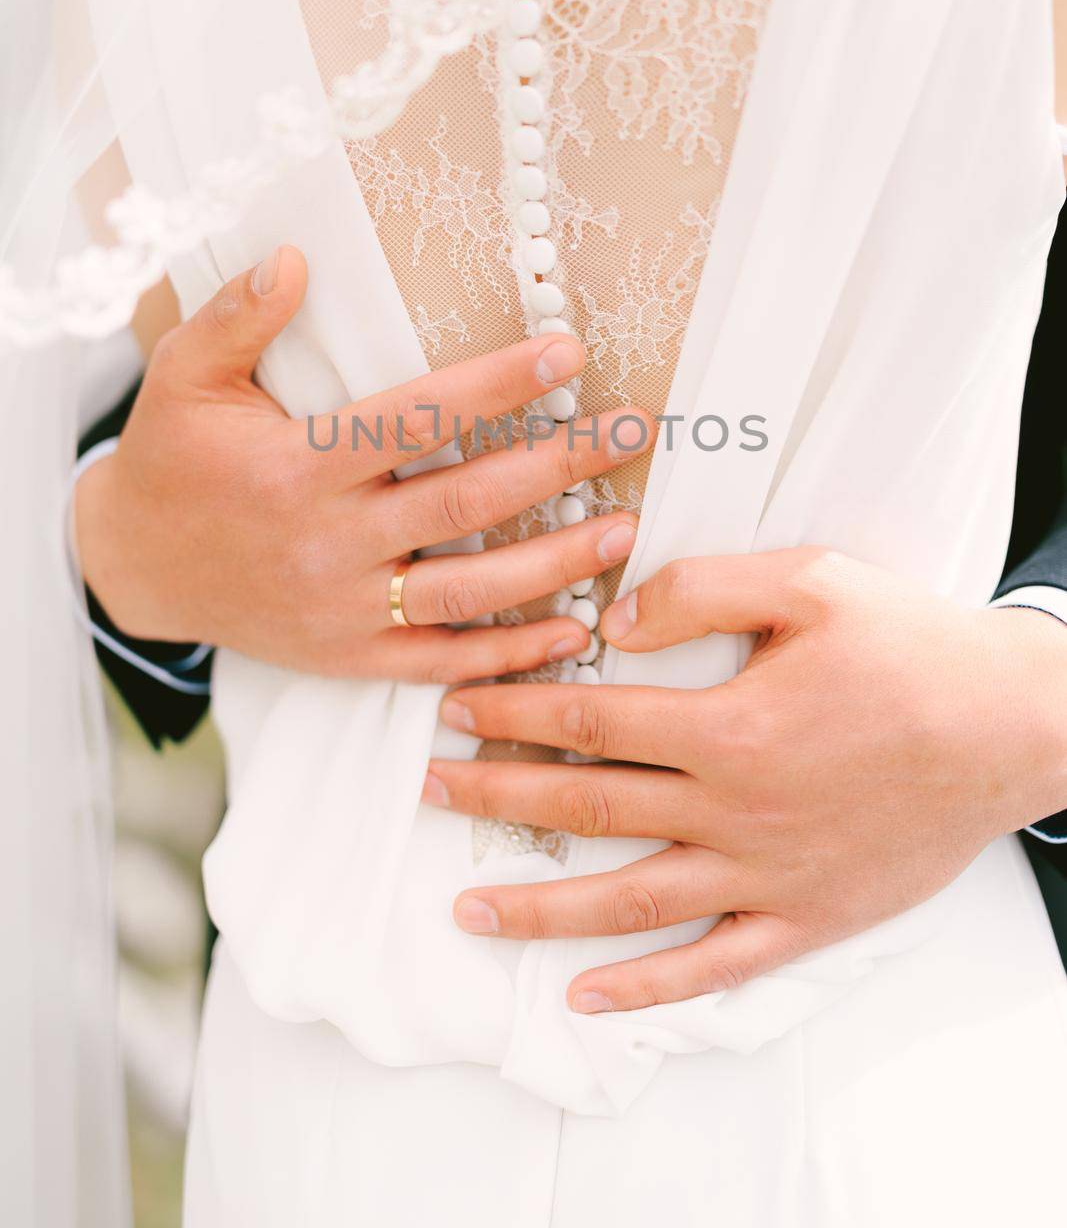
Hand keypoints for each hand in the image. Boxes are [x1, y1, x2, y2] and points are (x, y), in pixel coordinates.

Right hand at [75, 245, 650, 680]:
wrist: (132, 567)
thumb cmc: (171, 458)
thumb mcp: (181, 375)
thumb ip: (236, 317)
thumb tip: (292, 259)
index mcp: (297, 466)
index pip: (416, 418)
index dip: (497, 385)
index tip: (565, 352)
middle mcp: (329, 541)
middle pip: (463, 503)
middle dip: (557, 466)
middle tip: (631, 431)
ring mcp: (342, 607)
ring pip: (467, 592)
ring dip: (552, 565)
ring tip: (621, 529)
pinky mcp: (348, 656)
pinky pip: (440, 660)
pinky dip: (509, 653)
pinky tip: (572, 630)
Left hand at [423, 547, 1066, 1010]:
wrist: (1011, 725)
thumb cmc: (911, 646)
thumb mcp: (811, 582)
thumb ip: (702, 591)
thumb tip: (615, 622)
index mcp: (728, 725)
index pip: (589, 722)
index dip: (514, 712)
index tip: (458, 708)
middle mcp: (734, 810)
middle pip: (588, 809)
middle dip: (498, 798)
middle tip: (430, 791)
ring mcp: (768, 875)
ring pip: (631, 901)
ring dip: (542, 908)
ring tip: (469, 912)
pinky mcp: (808, 918)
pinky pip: (716, 965)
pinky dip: (649, 988)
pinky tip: (588, 995)